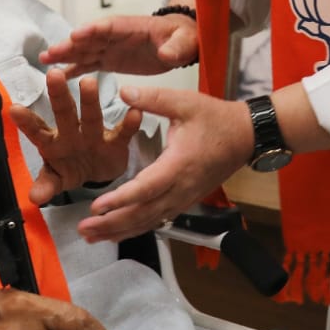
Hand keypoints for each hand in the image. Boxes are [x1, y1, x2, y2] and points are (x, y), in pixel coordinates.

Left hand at [11, 69, 142, 206]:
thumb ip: (46, 185)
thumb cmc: (70, 167)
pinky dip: (129, 123)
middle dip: (58, 95)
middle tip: (53, 75)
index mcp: (53, 142)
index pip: (37, 130)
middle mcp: (72, 133)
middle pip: (64, 113)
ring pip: (91, 116)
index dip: (27, 121)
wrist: (98, 172)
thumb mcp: (57, 179)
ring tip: (88, 82)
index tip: (14, 109)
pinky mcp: (115, 142)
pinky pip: (122, 132)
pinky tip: (133, 112)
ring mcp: (94, 135)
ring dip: (89, 100)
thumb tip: (35, 198)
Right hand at [39, 13, 197, 76]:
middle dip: (70, 44)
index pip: (108, 27)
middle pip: (89, 38)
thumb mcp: (184, 42)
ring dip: (65, 55)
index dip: (92, 30)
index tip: (75, 35)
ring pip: (84, 51)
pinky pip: (89, 64)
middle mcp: (116, 36)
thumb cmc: (183, 36)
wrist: (182, 41)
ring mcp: (111, 47)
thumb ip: (176, 47)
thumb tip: (167, 53)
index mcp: (131, 27)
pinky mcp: (110, 60)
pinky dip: (73, 69)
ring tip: (44, 60)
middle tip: (50, 52)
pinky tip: (57, 75)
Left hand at [78, 84, 253, 243]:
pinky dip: (136, 228)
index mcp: (178, 164)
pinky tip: (118, 232)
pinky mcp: (185, 200)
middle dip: (112, 224)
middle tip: (83, 229)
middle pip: (143, 213)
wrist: (246, 136)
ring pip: (149, 221)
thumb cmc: (216, 119)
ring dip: (120, 231)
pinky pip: (158, 219)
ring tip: (92, 237)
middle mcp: (181, 188)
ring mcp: (184, 198)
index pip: (145, 188)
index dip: (120, 200)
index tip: (96, 206)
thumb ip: (153, 98)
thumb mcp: (185, 102)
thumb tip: (123, 91)